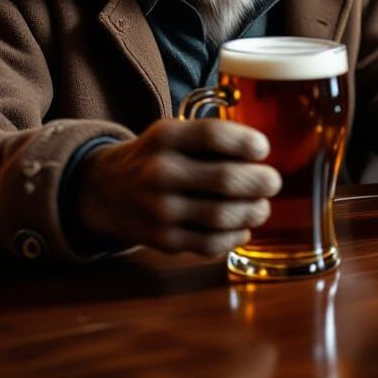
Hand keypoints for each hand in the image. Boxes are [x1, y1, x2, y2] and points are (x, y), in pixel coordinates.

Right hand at [76, 118, 281, 255]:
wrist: (104, 189)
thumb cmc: (154, 156)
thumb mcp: (172, 133)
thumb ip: (210, 140)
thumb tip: (262, 153)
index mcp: (165, 137)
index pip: (212, 135)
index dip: (245, 142)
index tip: (264, 149)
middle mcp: (160, 173)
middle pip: (224, 180)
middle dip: (260, 182)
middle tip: (273, 182)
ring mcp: (160, 211)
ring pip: (222, 216)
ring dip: (252, 212)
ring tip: (262, 207)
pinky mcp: (163, 241)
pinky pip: (209, 244)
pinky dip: (234, 237)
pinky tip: (242, 228)